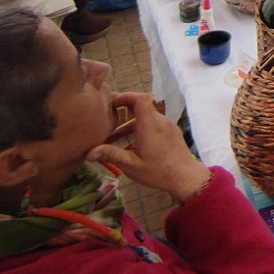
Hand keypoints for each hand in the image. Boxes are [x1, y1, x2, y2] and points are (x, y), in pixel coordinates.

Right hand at [88, 92, 210, 203]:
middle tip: (106, 119)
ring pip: (145, 118)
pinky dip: (139, 129)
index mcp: (150, 125)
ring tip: (111, 138)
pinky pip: (153, 124)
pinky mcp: (170, 132)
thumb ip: (111, 155)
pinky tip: (129, 145)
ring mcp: (167, 125)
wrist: (185, 178)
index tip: (110, 102)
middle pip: (140, 107)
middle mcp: (160, 121)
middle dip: (122, 111)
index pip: (139, 98)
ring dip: (128, 124)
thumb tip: (88, 153)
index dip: (124, 96)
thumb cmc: (158, 172)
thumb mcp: (131, 165)